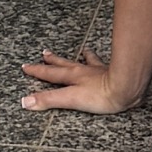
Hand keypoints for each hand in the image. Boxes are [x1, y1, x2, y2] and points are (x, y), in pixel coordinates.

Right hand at [20, 45, 138, 114]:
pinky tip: (103, 59)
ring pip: (85, 61)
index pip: (50, 73)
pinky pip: (103, 64)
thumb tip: (25, 101)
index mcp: (72, 77)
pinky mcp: (111, 74)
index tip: (26, 66)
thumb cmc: (100, 95)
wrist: (126, 88)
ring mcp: (98, 71)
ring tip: (80, 51)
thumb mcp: (70, 99)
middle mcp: (84, 71)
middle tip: (44, 53)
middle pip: (64, 64)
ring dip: (79, 57)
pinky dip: (100, 61)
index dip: (37, 71)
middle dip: (53, 61)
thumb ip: (48, 99)